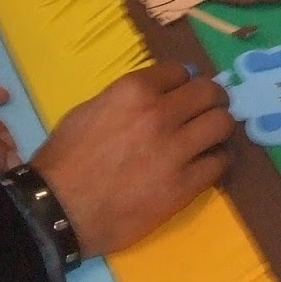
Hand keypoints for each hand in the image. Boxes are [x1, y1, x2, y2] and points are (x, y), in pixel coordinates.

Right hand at [30, 61, 234, 256]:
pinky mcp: (184, 185)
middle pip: (210, 93)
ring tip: (210, 138)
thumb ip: (127, 99)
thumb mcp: (90, 110)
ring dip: (218, 128)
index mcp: (135, 90)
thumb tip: (157, 95)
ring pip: (222, 125)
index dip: (184, 83)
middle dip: (212, 99)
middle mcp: (160, 114)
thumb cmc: (65, 159)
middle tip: (208, 111)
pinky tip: (206, 165)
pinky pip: (219, 163)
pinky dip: (216, 161)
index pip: (181, 71)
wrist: (58, 209)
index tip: (183, 94)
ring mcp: (176, 150)